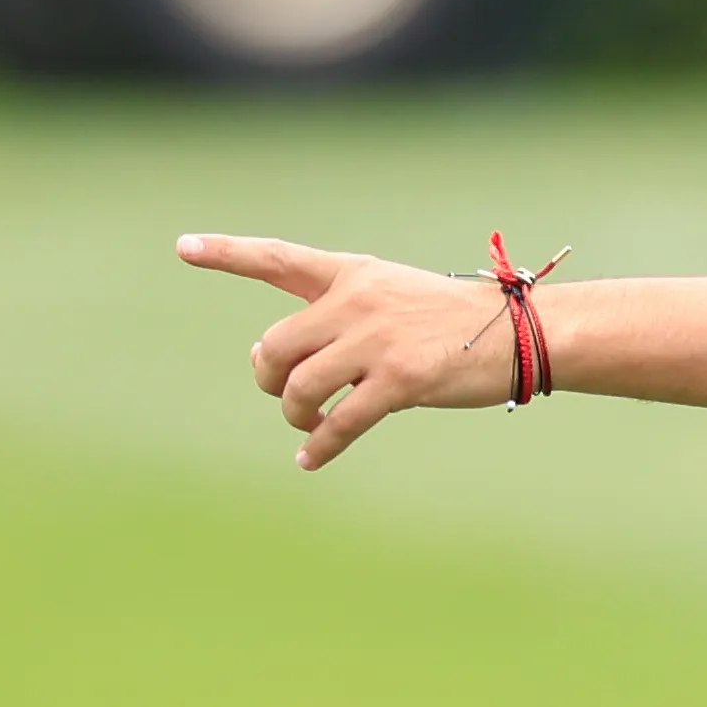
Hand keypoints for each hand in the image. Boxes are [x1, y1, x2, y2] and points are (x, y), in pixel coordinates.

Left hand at [180, 234, 511, 466]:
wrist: (522, 332)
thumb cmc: (457, 320)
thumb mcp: (394, 297)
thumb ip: (335, 317)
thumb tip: (272, 360)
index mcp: (354, 274)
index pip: (279, 259)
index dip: (228, 254)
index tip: (184, 247)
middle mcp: (358, 301)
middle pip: (275, 345)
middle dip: (268, 379)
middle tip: (285, 393)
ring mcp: (378, 340)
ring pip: (300, 387)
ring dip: (296, 414)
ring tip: (309, 424)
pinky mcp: (401, 380)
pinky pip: (341, 422)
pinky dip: (321, 446)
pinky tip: (311, 459)